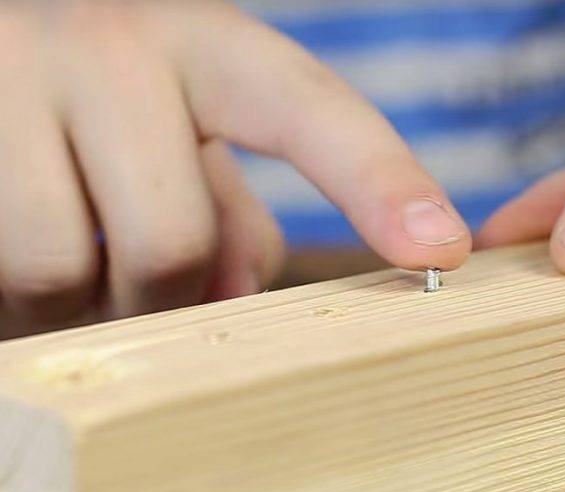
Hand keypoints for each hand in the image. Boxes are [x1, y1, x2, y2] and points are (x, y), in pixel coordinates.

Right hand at [0, 1, 469, 336]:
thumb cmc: (99, 114)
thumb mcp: (183, 140)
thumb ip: (230, 213)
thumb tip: (236, 298)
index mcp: (200, 44)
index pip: (307, 111)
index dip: (379, 183)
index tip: (441, 248)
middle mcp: (109, 43)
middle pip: (175, 238)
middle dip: (161, 288)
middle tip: (135, 277)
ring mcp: (11, 78)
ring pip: (70, 267)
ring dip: (82, 298)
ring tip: (74, 257)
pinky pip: (1, 275)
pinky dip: (21, 296)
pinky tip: (23, 254)